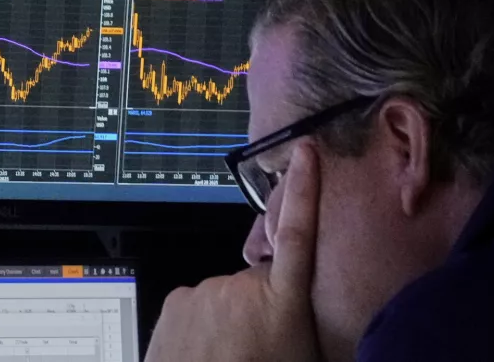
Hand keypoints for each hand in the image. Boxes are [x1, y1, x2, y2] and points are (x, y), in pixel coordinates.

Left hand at [145, 144, 321, 361]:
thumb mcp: (304, 354)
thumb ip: (308, 326)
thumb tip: (315, 317)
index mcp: (283, 301)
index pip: (298, 234)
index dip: (304, 190)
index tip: (306, 152)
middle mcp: (244, 286)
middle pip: (259, 282)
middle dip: (261, 304)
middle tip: (260, 345)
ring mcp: (206, 290)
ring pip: (226, 296)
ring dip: (229, 316)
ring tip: (230, 355)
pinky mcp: (178, 299)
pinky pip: (197, 304)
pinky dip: (202, 321)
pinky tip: (205, 351)